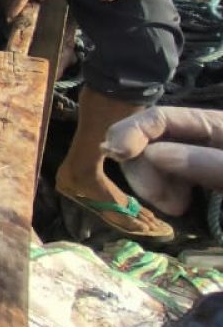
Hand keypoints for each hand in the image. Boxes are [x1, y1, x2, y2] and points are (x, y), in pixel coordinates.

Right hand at [104, 106, 222, 214]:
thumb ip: (202, 162)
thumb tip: (150, 152)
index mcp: (211, 124)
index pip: (159, 118)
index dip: (132, 132)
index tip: (115, 154)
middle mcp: (193, 136)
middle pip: (144, 141)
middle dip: (142, 170)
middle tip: (168, 204)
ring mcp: (188, 158)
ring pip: (145, 162)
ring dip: (151, 186)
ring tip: (178, 208)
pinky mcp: (186, 179)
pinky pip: (156, 179)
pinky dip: (158, 194)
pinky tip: (178, 206)